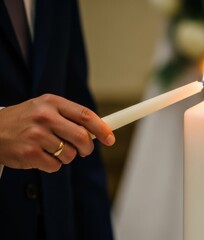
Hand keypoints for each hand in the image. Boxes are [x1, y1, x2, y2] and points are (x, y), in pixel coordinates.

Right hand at [0, 94, 114, 172]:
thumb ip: (69, 117)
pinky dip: (52, 165)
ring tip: (51, 150)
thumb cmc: (25, 121)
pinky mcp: (29, 153)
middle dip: (87, 148)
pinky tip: (40, 157)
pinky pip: (55, 166)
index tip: (110, 139)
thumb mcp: (44, 109)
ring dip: (66, 157)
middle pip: (82, 137)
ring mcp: (36, 135)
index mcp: (52, 102)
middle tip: (83, 151)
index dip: (102, 129)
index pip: (85, 115)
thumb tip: (100, 131)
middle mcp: (44, 116)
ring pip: (70, 154)